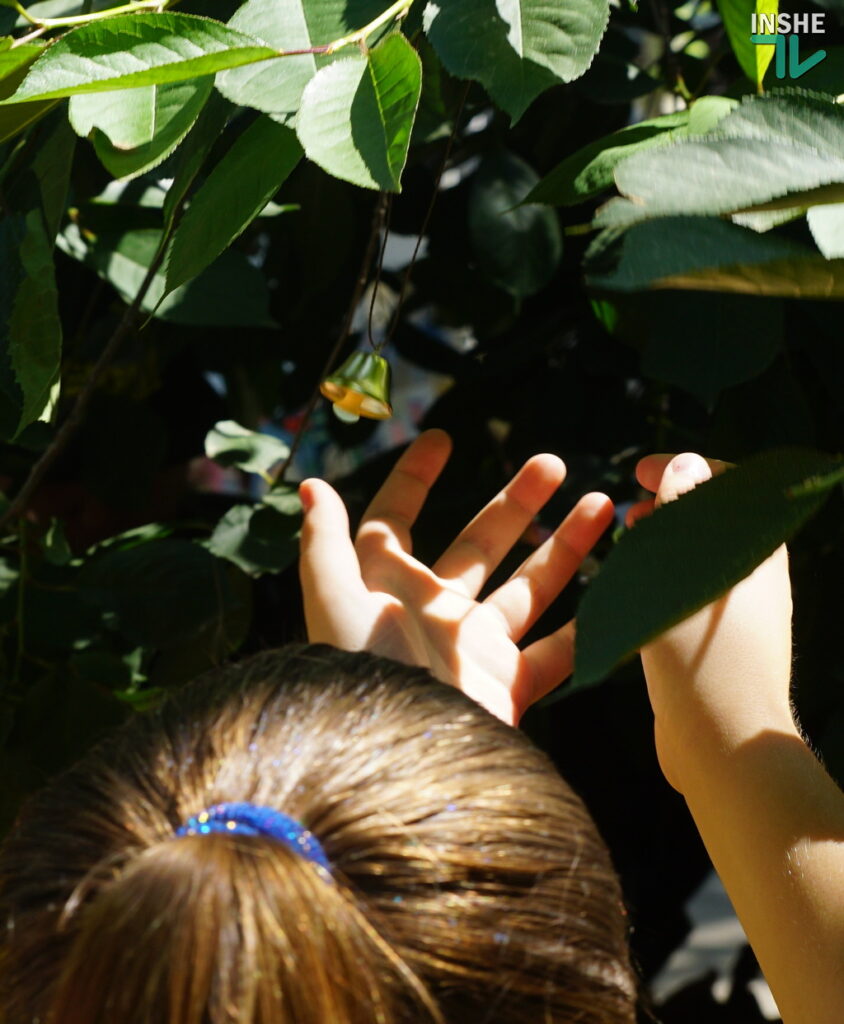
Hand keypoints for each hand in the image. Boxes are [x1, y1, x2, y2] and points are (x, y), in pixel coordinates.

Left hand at [298, 429, 613, 725]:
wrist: (405, 759)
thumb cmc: (365, 672)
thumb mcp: (334, 600)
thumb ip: (324, 543)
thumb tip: (312, 486)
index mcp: (386, 588)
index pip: (395, 522)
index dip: (412, 479)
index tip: (442, 439)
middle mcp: (431, 613)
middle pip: (478, 544)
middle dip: (515, 502)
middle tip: (553, 462)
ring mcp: (472, 648)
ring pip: (527, 587)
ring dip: (564, 546)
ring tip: (602, 503)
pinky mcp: (505, 685)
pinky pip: (555, 652)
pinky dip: (587, 623)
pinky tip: (619, 587)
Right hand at [633, 452, 794, 787]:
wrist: (723, 740)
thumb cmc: (701, 651)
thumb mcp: (682, 572)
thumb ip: (682, 511)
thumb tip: (687, 465)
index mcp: (758, 551)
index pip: (730, 485)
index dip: (685, 469)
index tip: (640, 471)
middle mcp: (755, 576)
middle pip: (713, 521)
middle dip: (669, 504)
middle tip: (631, 508)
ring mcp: (740, 612)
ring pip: (699, 557)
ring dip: (662, 541)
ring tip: (627, 540)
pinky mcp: (720, 643)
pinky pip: (690, 591)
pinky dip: (662, 577)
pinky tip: (633, 588)